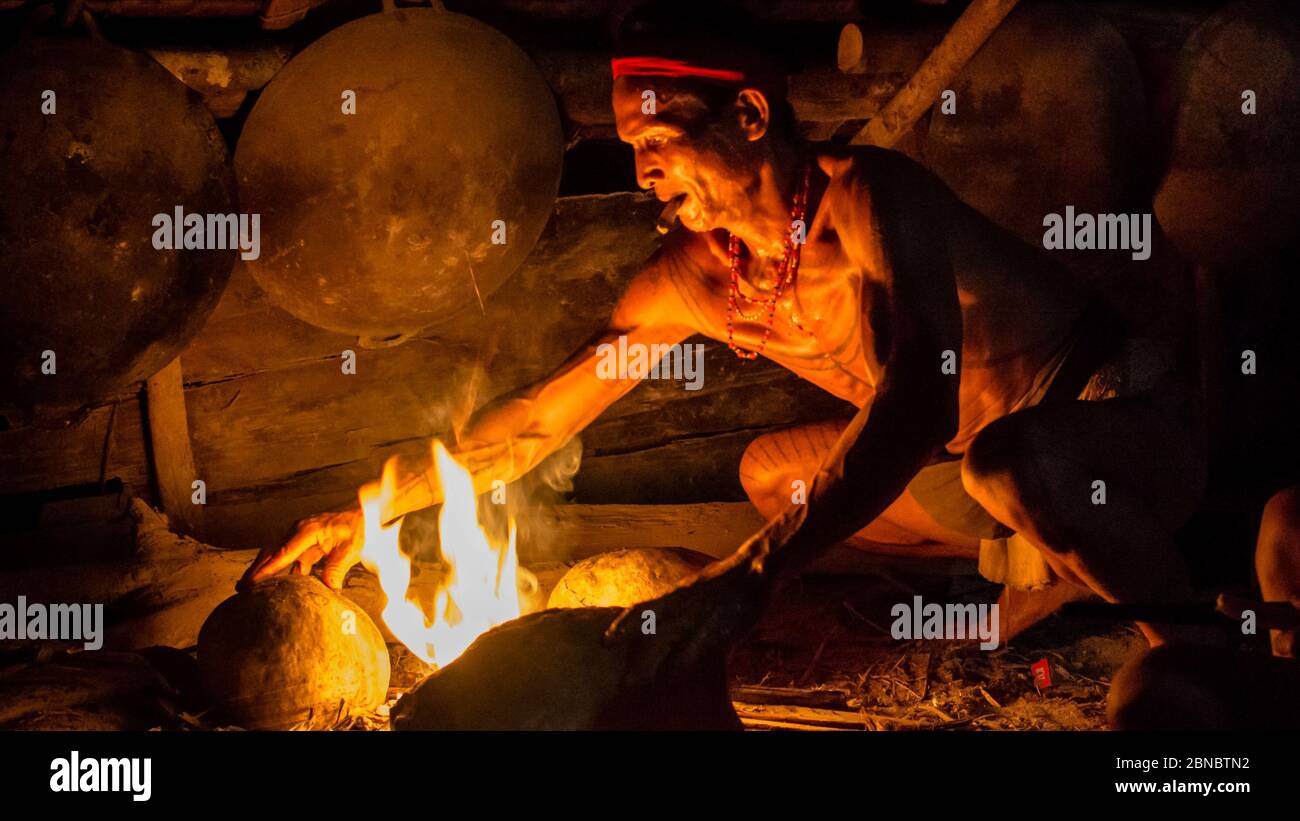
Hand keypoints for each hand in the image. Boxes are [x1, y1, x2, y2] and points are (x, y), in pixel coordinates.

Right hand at [238, 507, 362, 591]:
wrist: (363, 515)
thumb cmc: (358, 529)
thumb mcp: (351, 549)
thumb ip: (337, 568)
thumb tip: (329, 589)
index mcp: (307, 531)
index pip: (283, 553)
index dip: (267, 569)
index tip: (252, 582)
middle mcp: (298, 530)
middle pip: (271, 551)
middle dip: (256, 569)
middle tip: (241, 588)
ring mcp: (299, 534)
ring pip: (276, 553)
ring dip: (263, 568)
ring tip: (249, 587)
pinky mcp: (303, 540)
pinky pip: (287, 555)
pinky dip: (279, 568)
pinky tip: (274, 582)